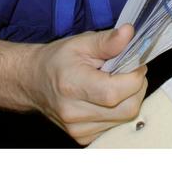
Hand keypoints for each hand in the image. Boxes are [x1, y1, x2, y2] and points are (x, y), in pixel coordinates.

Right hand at [26, 25, 146, 144]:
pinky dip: (120, 110)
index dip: (134, 76)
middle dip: (137, 87)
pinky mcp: (83, 138)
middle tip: (129, 71)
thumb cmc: (57, 60)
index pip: (115, 91)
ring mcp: (78, 129)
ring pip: (125, 118)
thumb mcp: (81, 42)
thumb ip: (107, 40)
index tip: (136, 63)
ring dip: (130, 98)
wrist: (34, 82)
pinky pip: (116, 126)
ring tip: (116, 82)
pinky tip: (108, 97)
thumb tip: (129, 33)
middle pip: (127, 108)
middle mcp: (74, 113)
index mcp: (72, 86)